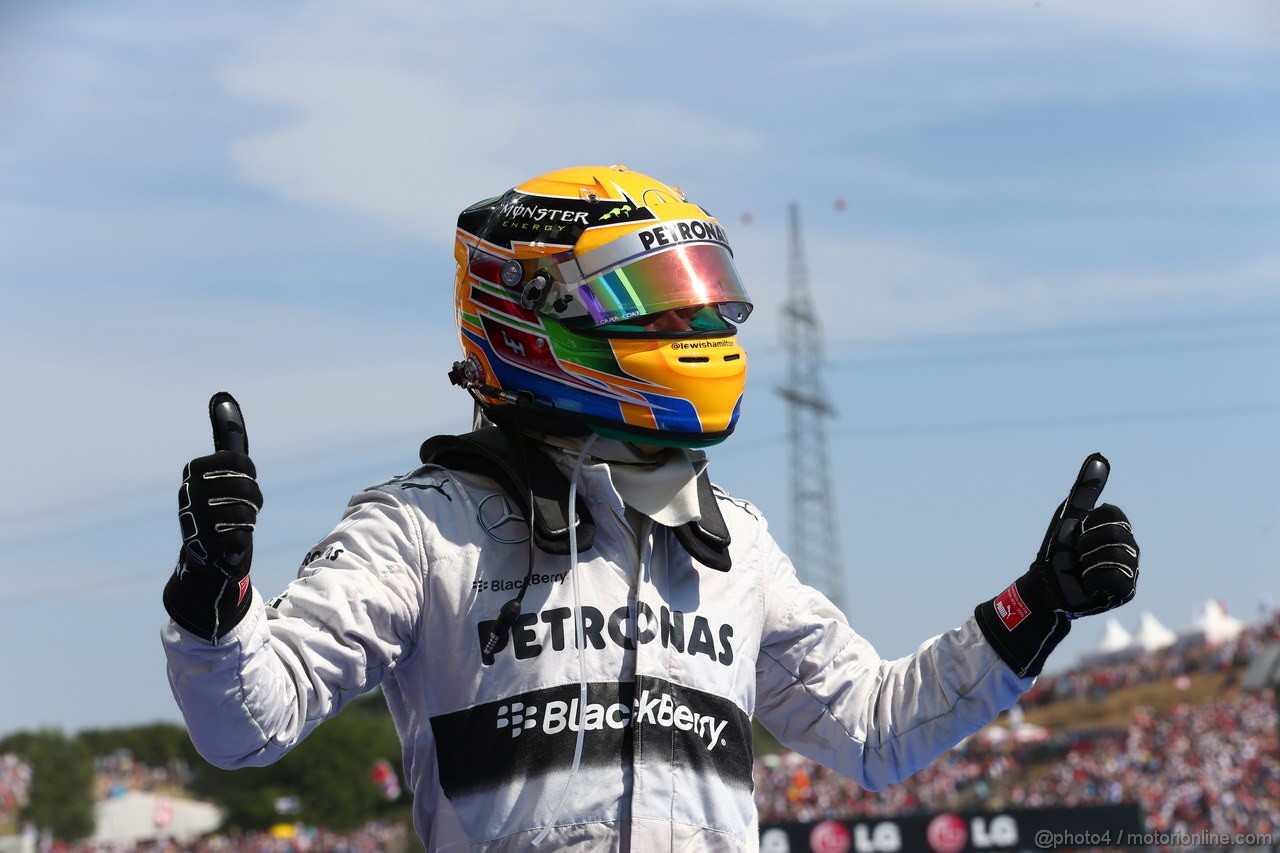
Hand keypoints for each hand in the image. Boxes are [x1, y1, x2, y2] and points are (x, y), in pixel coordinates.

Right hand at [165, 392, 262, 641]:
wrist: (209, 558)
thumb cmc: (221, 505)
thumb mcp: (224, 469)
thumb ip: (226, 436)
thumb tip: (223, 394)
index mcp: (193, 471)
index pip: (241, 462)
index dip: (249, 475)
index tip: (240, 483)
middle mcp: (187, 494)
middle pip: (246, 486)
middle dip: (252, 499)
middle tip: (241, 509)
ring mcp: (193, 521)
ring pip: (246, 512)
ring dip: (247, 521)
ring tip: (233, 527)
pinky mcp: (204, 548)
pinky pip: (241, 538)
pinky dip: (242, 542)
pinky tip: (229, 545)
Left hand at [975, 453, 1139, 677]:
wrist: (1045, 583)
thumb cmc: (1058, 548)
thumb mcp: (1070, 514)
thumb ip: (1086, 488)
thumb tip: (1099, 457)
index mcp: (1118, 528)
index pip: (1113, 513)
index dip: (1089, 522)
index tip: (1078, 533)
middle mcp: (1130, 548)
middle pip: (1116, 534)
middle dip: (1086, 544)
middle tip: (1077, 554)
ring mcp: (1130, 570)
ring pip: (1115, 557)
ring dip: (1087, 563)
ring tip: (1081, 570)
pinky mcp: (1125, 592)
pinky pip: (1115, 578)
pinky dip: (1093, 579)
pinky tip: (1088, 584)